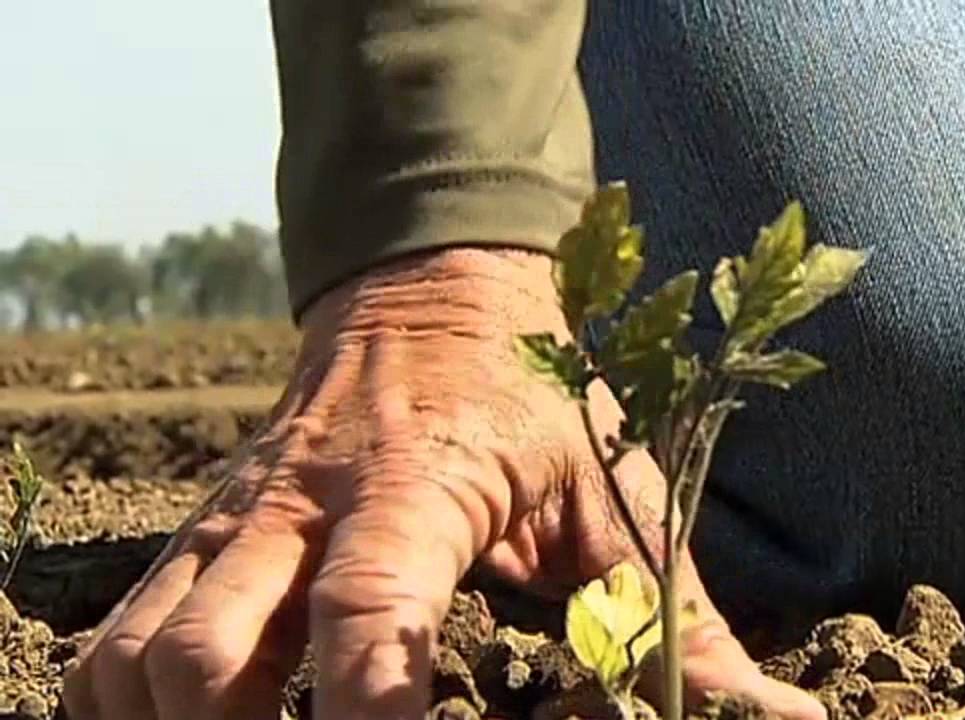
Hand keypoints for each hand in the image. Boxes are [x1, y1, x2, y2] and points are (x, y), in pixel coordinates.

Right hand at [60, 248, 825, 719]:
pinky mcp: (203, 530)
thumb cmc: (536, 398)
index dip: (374, 712)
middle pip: (205, 654)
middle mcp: (300, 507)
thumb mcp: (615, 499)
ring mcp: (236, 519)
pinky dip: (132, 699)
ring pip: (138, 656)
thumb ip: (679, 623)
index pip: (366, 612)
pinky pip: (119, 636)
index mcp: (414, 490)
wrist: (433, 292)